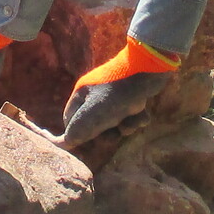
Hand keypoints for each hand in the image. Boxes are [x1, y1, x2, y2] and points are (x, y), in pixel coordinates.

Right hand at [59, 36, 181, 146]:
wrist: (148, 70)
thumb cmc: (117, 94)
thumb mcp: (94, 115)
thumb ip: (79, 130)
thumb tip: (65, 143)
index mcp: (82, 94)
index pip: (70, 120)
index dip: (78, 133)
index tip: (90, 141)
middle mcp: (96, 95)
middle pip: (95, 125)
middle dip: (107, 133)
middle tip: (115, 134)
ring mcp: (115, 96)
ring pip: (116, 123)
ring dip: (126, 126)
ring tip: (132, 119)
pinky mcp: (132, 96)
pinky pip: (132, 116)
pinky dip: (138, 118)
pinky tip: (143, 113)